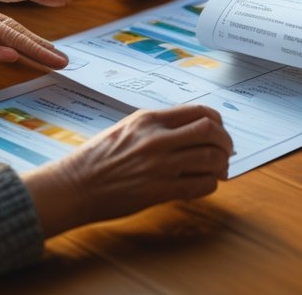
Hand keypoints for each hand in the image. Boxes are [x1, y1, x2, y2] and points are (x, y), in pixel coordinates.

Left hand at [0, 0, 67, 75]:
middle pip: (12, 28)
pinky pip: (4, 33)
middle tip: (62, 60)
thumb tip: (9, 53)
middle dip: (39, 45)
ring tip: (56, 56)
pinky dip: (21, 42)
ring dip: (34, 43)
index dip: (30, 46)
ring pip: (11, 29)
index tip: (52, 58)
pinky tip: (37, 49)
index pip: (4, 31)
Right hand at [22, 105, 232, 235]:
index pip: (199, 111)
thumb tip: (190, 130)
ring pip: (210, 158)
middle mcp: (156, 138)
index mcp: (149, 119)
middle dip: (225, 142)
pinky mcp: (157, 191)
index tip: (220, 130)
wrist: (74, 185)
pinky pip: (198, 185)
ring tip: (220, 170)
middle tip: (227, 151)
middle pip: (210, 131)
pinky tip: (206, 184)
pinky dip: (211, 184)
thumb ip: (158, 126)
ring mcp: (158, 165)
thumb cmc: (98, 158)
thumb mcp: (128, 128)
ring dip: (222, 165)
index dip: (218, 121)